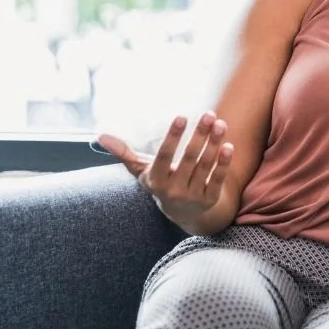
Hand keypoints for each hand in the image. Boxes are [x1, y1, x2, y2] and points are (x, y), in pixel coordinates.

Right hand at [96, 112, 233, 225]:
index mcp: (156, 181)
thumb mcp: (143, 171)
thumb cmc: (161, 183)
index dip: (172, 137)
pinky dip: (223, 163)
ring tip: (219, 123)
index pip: (164, 156)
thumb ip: (125, 154)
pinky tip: (228, 145)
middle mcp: (173, 190)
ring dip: (214, 144)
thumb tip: (100, 136)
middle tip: (208, 114)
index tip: (181, 116)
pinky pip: (217, 180)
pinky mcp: (209, 200)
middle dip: (199, 135)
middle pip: (189, 159)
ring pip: (205, 166)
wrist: (183, 214)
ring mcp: (192, 196)